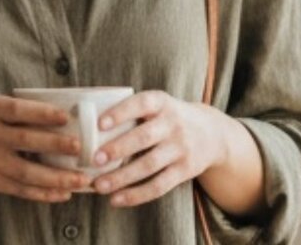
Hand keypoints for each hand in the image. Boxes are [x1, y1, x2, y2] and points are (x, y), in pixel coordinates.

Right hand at [0, 96, 92, 202]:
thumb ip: (15, 112)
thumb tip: (57, 117)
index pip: (18, 110)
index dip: (41, 113)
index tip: (65, 116)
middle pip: (25, 141)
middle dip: (54, 145)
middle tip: (79, 148)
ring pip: (26, 172)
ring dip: (55, 178)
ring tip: (79, 179)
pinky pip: (19, 190)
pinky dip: (42, 193)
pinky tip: (61, 194)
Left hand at [89, 90, 224, 206]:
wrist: (211, 133)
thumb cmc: (168, 117)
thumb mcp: (158, 104)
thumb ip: (133, 111)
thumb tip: (89, 124)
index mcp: (162, 102)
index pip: (141, 103)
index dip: (121, 113)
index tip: (100, 124)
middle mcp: (173, 124)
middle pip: (144, 138)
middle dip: (118, 149)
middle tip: (94, 159)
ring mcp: (180, 148)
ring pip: (149, 166)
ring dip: (122, 177)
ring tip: (99, 185)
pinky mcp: (185, 171)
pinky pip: (159, 186)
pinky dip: (136, 195)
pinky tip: (116, 200)